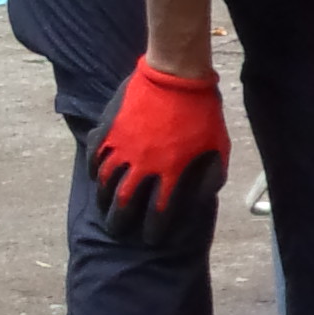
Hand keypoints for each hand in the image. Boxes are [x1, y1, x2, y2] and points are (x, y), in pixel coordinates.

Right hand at [85, 57, 227, 244]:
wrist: (177, 75)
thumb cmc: (203, 112)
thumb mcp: (219, 148)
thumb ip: (210, 177)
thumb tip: (200, 199)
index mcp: (171, 172)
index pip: (158, 213)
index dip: (154, 230)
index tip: (151, 239)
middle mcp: (143, 164)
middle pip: (124, 204)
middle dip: (120, 222)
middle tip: (118, 231)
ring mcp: (122, 146)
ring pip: (106, 183)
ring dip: (104, 200)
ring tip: (104, 209)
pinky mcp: (109, 129)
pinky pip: (95, 156)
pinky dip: (94, 170)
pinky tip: (96, 177)